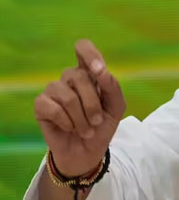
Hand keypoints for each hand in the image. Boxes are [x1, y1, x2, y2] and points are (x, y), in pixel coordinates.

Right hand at [34, 39, 125, 176]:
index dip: (89, 54)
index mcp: (89, 72)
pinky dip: (67, 123)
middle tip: (97, 121)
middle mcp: (70, 77)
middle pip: (80, 76)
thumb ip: (112, 87)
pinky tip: (69, 128)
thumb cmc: (102, 126)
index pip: (83, 48)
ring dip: (81, 118)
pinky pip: (54, 109)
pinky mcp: (41, 104)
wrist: (88, 151)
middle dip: (93, 104)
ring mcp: (54, 89)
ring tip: (85, 129)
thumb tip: (102, 71)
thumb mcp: (116, 107)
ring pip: (68, 96)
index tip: (99, 70)